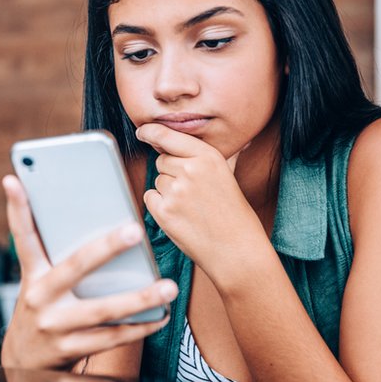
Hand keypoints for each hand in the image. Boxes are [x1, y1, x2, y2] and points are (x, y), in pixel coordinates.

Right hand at [0, 175, 177, 370]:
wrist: (23, 363)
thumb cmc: (42, 310)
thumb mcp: (38, 282)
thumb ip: (56, 254)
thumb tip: (85, 218)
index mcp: (31, 275)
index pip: (23, 236)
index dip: (17, 207)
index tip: (14, 179)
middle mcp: (39, 297)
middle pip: (75, 267)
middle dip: (106, 248)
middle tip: (135, 230)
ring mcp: (54, 326)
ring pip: (102, 310)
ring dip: (139, 298)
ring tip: (168, 288)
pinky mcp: (70, 350)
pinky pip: (112, 337)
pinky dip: (139, 327)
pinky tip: (160, 316)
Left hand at [135, 123, 267, 278]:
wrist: (238, 249)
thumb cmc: (232, 213)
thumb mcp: (222, 174)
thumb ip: (197, 158)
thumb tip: (164, 144)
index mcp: (208, 157)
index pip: (168, 135)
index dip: (151, 132)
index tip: (143, 132)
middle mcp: (191, 169)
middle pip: (161, 160)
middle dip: (171, 172)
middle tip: (193, 192)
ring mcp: (176, 191)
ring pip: (158, 181)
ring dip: (168, 191)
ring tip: (192, 207)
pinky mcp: (164, 212)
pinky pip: (150, 197)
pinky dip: (160, 206)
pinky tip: (181, 216)